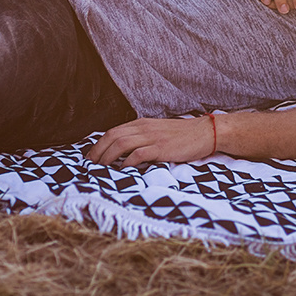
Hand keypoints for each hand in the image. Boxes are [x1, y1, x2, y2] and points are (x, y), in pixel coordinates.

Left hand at [88, 115, 216, 166]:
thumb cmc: (182, 135)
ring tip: (101, 169)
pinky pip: (138, 154)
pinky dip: (127, 163)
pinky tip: (122, 171)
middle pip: (112, 136)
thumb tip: (124, 152)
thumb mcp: (158, 132)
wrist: (205, 132)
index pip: (113, 131)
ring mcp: (152, 137)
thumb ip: (142, 138)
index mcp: (142, 124)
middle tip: (90, 166)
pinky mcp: (161, 148)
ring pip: (121, 144)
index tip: (91, 157)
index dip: (98, 144)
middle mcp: (144, 128)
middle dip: (98, 152)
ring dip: (107, 157)